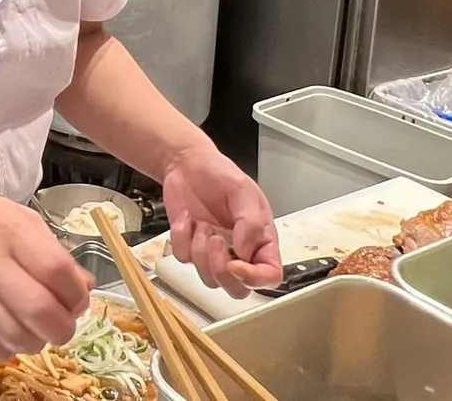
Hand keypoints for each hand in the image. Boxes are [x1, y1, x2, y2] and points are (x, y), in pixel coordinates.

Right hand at [0, 193, 94, 360]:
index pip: (57, 272)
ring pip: (18, 338)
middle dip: (64, 327)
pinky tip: (11, 331)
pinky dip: (11, 348)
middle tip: (62, 323)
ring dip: (38, 341)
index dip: (77, 294)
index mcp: (11, 233)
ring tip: (36, 328)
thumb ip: (55, 252)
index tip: (77, 300)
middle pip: (40, 311)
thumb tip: (84, 288)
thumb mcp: (22, 220)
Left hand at [162, 142, 280, 298]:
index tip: (236, 264)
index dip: (255, 278)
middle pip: (238, 289)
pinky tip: (186, 219)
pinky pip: (184, 259)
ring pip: (210, 280)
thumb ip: (250, 222)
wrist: (187, 163)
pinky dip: (181, 238)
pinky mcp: (190, 248)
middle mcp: (240, 252)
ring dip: (200, 252)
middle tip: (214, 240)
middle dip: (222, 270)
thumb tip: (245, 253)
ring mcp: (214, 253)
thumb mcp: (242, 190)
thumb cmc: (220, 173)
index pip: (270, 275)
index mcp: (261, 239)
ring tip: (201, 224)